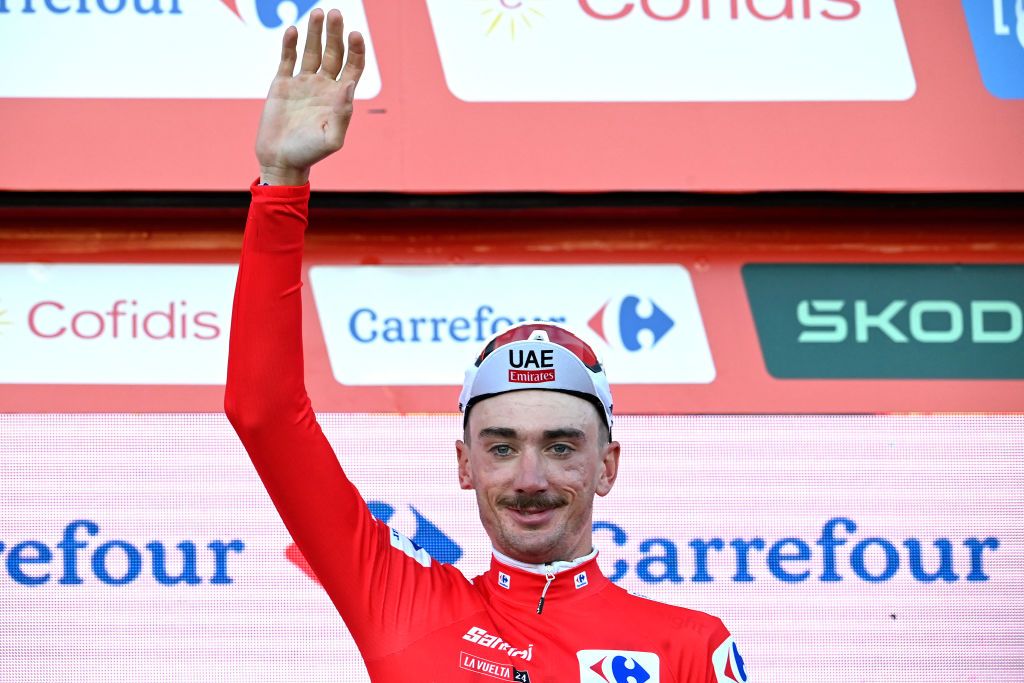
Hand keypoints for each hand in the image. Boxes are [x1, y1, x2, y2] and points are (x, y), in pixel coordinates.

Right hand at [255, 9, 364, 185]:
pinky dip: (291, 44)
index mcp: (339, 98)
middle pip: (333, 53)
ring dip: (315, 32)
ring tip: (318, 13)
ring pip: (312, 51)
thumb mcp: (332, 139)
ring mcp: (303, 83)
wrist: (281, 160)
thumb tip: (350, 84)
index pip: (353, 67)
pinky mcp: (282, 84)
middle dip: (335, 33)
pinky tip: (294, 30)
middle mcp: (323, 87)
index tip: (355, 34)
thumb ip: (343, 114)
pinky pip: (288, 58)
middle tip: (335, 13)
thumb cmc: (309, 154)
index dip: (356, 50)